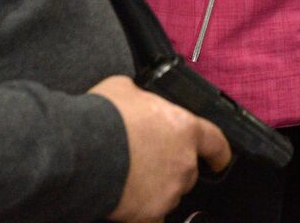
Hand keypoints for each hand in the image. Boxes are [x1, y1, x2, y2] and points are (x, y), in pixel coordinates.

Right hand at [90, 76, 231, 221]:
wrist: (80, 150)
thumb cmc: (103, 117)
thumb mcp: (127, 89)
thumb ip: (142, 99)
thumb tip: (136, 100)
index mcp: (185, 128)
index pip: (216, 143)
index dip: (219, 153)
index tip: (219, 160)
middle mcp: (184, 162)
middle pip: (187, 171)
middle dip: (170, 168)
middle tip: (143, 160)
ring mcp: (169, 191)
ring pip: (168, 194)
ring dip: (154, 188)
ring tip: (127, 176)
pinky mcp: (150, 214)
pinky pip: (151, 216)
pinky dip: (141, 211)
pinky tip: (125, 201)